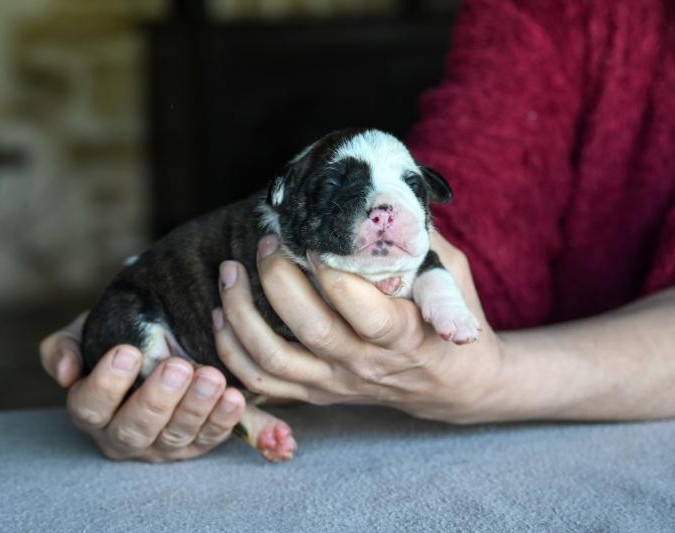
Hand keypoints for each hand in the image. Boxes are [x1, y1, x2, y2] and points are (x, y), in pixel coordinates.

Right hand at [39, 314, 245, 461]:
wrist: (153, 343)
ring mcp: (160, 446)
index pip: (90, 406)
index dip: (107, 384)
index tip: (128, 352)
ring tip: (211, 377)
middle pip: (135, 428)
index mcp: (90, 411)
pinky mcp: (194, 447)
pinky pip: (210, 438)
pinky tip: (234, 397)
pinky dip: (224, 419)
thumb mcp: (82, 336)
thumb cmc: (113, 338)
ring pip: (175, 435)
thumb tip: (65, 372)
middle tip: (177, 367)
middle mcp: (121, 436)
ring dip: (196, 407)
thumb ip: (63, 348)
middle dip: (157, 399)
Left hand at [212, 232, 505, 422]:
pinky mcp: (316, 394)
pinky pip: (263, 382)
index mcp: (405, 336)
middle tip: (269, 244)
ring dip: (242, 314)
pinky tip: (220, 313)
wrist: (453, 385)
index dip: (335, 276)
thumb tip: (380, 188)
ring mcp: (336, 383)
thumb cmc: (453, 322)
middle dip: (279, 281)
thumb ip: (418, 239)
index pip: (368, 314)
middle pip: (312, 330)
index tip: (315, 241)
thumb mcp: (450, 276)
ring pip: (274, 359)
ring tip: (230, 271)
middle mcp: (366, 365)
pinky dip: (232, 351)